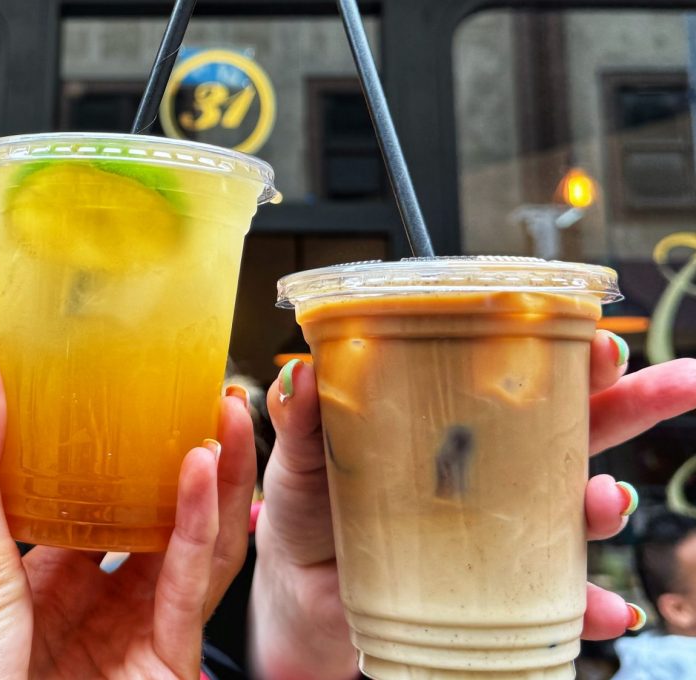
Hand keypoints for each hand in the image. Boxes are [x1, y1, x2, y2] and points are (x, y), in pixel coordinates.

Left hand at [0, 343, 256, 678]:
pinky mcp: (166, 662)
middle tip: (200, 385)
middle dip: (185, 452)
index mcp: (42, 581)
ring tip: (223, 407)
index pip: (90, 498)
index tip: (131, 384)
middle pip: (154, 516)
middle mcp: (94, 604)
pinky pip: (189, 586)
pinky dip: (200, 525)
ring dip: (214, 477)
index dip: (118, 445)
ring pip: (190, 544)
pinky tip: (205, 469)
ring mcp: (134, 633)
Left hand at [250, 332, 695, 679]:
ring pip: (579, 506)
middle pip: (581, 426)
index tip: (594, 338)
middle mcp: (490, 469)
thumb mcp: (299, 459)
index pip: (521, 376)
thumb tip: (297, 374)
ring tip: (603, 501)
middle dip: (639, 400)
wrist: (303, 592)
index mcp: (450, 421)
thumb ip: (301, 420)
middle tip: (680, 382)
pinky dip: (587, 605)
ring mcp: (500, 527)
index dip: (565, 353)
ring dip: (607, 502)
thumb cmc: (309, 512)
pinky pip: (557, 597)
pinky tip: (602, 610)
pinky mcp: (496, 586)